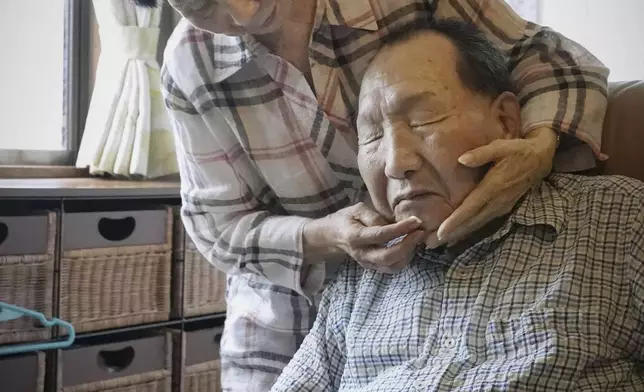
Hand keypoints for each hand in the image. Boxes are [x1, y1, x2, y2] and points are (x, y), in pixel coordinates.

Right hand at [303, 202, 425, 273]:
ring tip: (416, 238)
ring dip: (408, 253)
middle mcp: (362, 254)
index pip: (381, 235)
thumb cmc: (347, 219)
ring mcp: (368, 263)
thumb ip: (373, 216)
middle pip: (388, 257)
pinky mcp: (374, 267)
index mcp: (355, 236)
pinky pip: (392, 268)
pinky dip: (405, 259)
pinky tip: (409, 246)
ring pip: (392, 266)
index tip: (415, 221)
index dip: (400, 229)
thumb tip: (391, 225)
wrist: (333, 236)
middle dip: (408, 245)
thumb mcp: (357, 210)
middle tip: (420, 232)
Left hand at [437, 127, 556, 244]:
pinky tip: (458, 235)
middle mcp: (497, 201)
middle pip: (471, 222)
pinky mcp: (503, 208)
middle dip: (451, 234)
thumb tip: (462, 159)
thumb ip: (481, 154)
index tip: (440, 232)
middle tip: (431, 244)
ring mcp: (501, 207)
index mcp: (493, 187)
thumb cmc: (516, 151)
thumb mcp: (500, 147)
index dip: (455, 221)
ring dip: (459, 235)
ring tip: (440, 244)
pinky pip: (483, 222)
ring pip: (477, 225)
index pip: (470, 208)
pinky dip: (469, 230)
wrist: (540, 160)